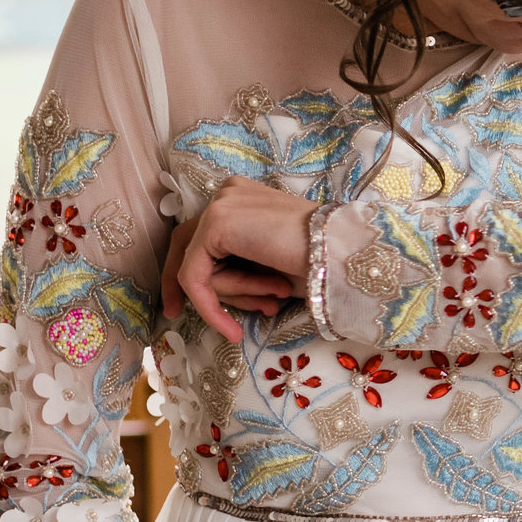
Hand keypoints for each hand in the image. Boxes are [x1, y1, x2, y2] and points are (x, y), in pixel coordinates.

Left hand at [160, 177, 316, 343]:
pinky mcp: (217, 224)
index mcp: (243, 196)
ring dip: (233, 296)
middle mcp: (228, 193)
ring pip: (196, 265)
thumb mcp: (268, 263)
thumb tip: (200, 292)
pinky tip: (230, 328)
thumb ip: (235, 264)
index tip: (179, 304)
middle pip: (187, 247)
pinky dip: (209, 305)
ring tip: (272, 304)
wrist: (343, 253)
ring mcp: (220, 205)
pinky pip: (195, 276)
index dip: (185, 271)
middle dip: (190, 288)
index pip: (200, 235)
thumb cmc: (320, 262)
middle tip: (185, 317)